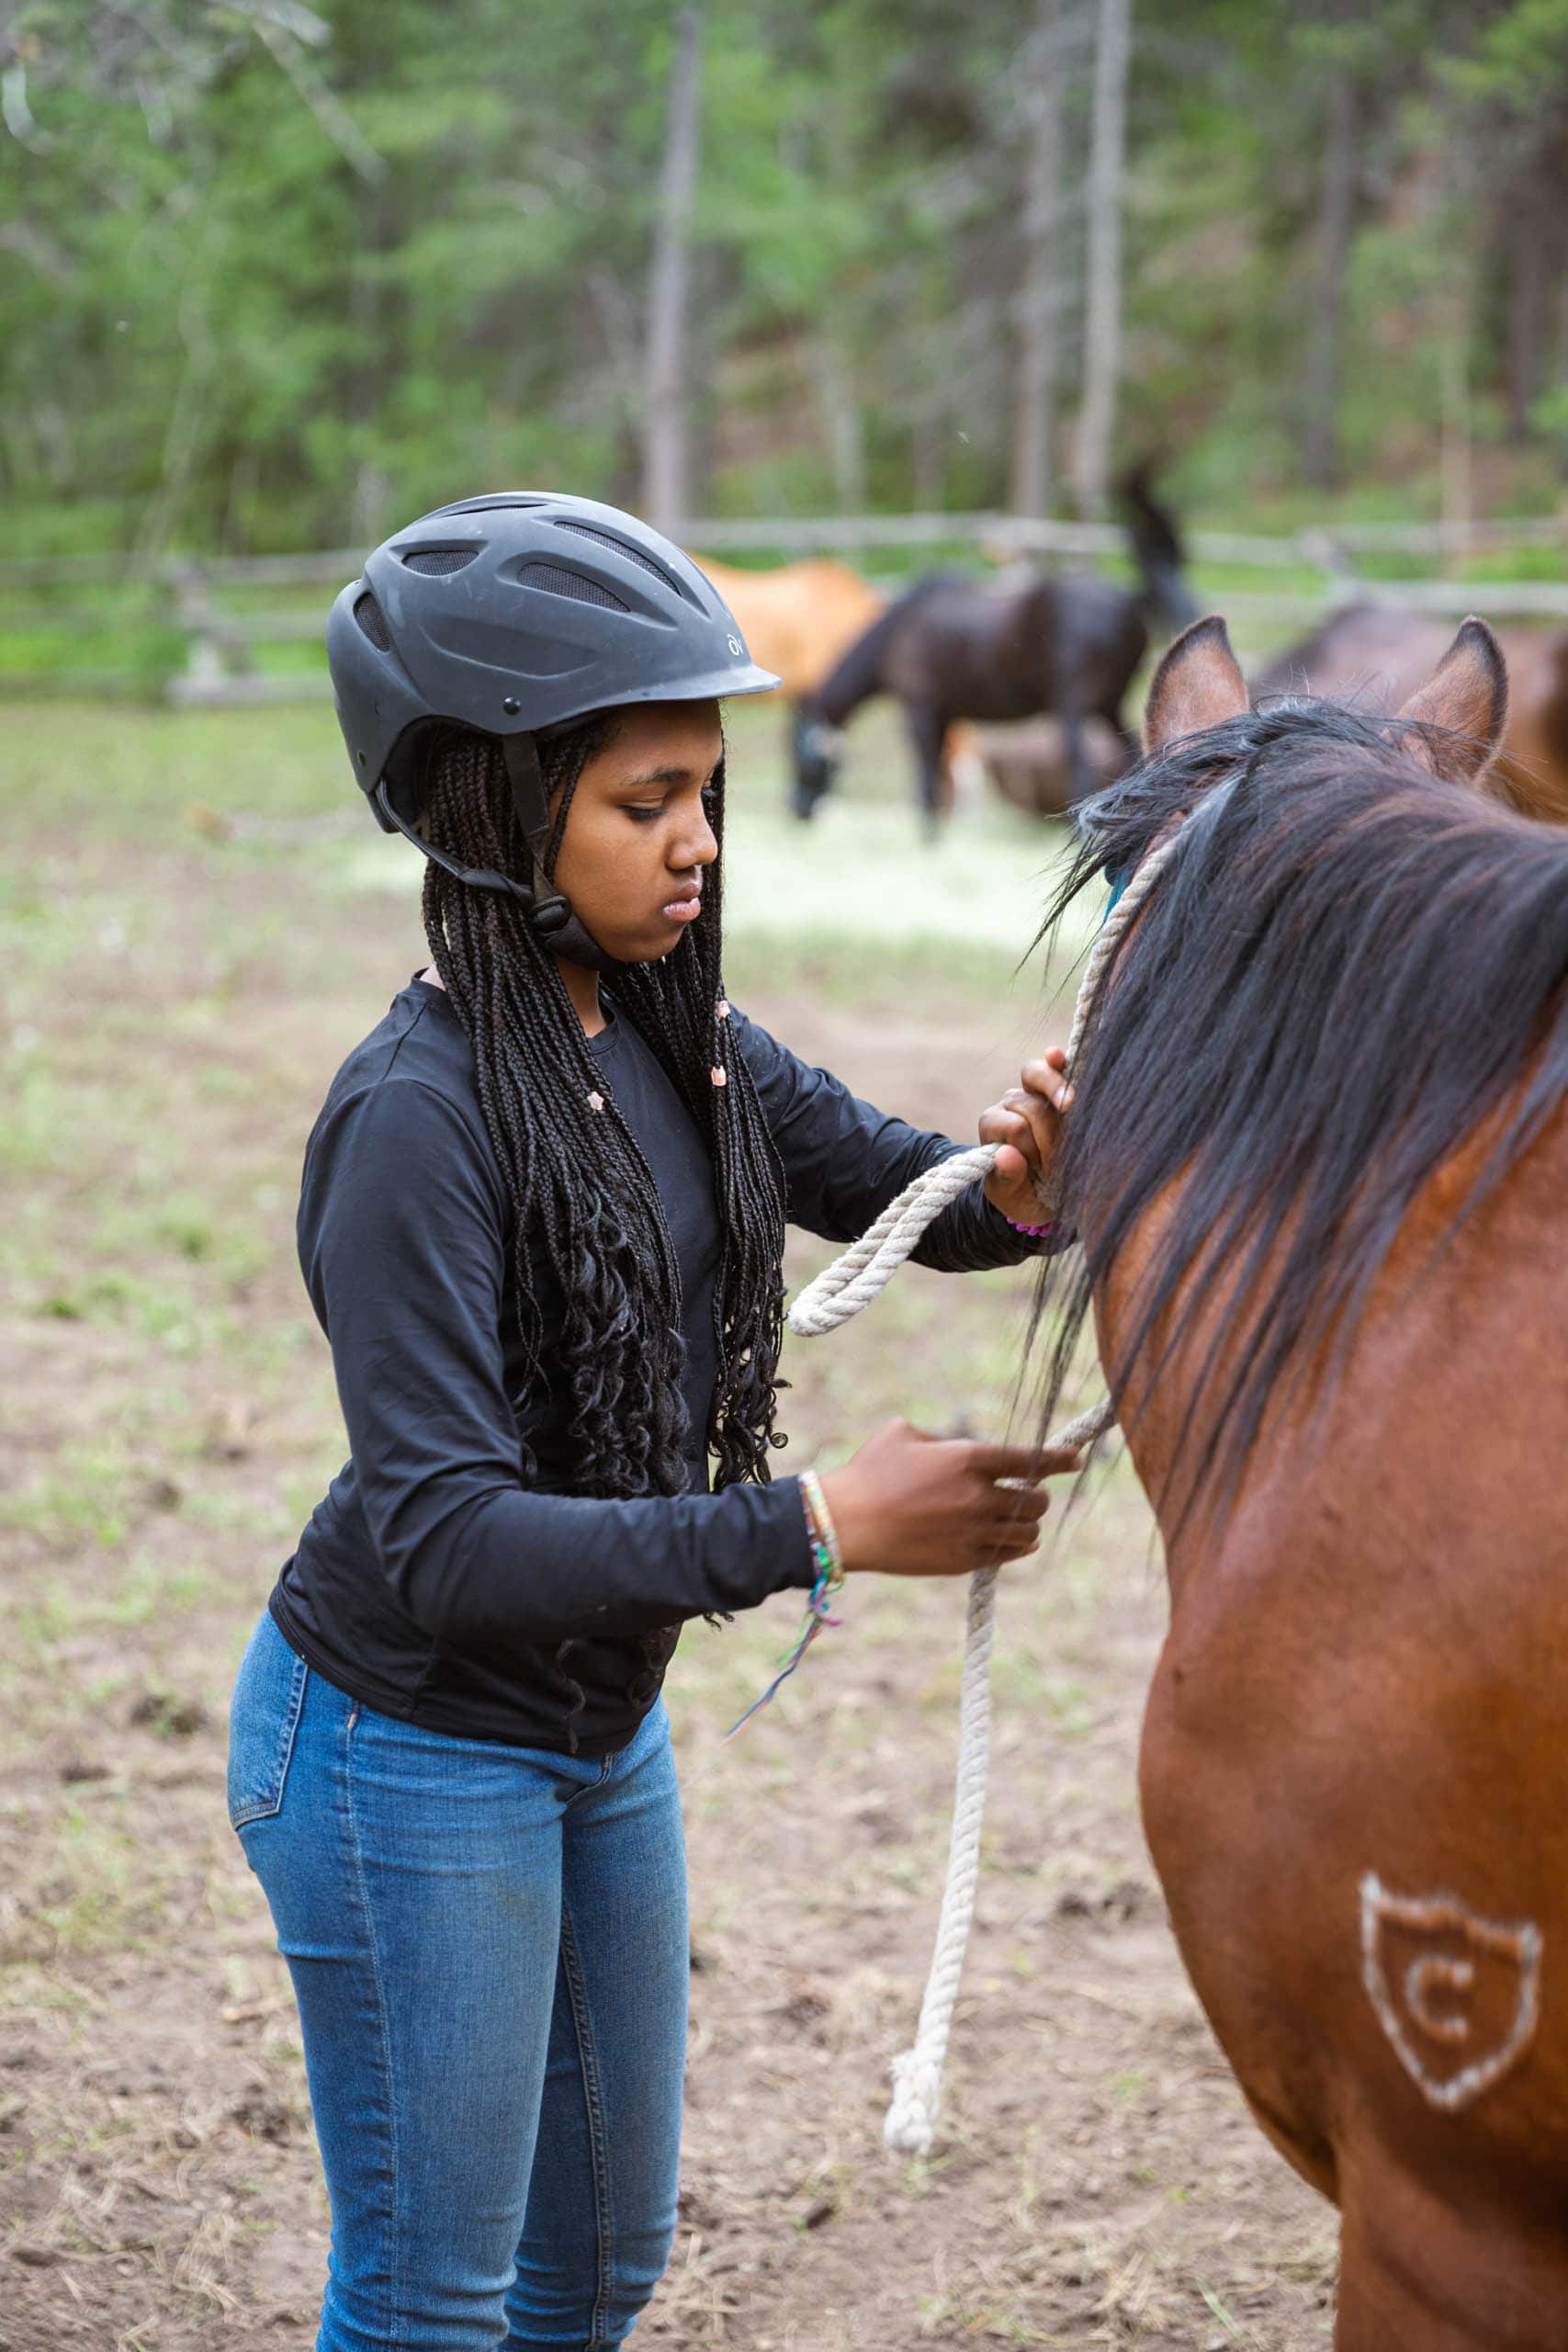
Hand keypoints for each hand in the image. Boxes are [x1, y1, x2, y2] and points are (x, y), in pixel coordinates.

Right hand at [817, 1419, 1081, 1577]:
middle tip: (1027, 1494)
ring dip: (1029, 1524)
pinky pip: (1007, 1556)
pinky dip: (1016, 1547)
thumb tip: (959, 1447)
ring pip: (1027, 1532)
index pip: (1030, 1459)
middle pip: (1035, 1501)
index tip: (1076, 1460)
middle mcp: (977, 1496)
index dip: (1059, 1459)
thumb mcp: (903, 1433)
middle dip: (1037, 1496)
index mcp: (967, 1458)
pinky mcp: (962, 1561)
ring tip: (1020, 1519)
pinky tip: (1012, 1541)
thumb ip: (942, 1437)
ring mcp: (972, 1532)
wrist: (846, 1523)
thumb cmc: (869, 1472)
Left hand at [978, 1048, 1072, 1225]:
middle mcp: (1011, 1103)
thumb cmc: (1025, 1194)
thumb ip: (1006, 1179)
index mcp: (993, 1125)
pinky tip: (1057, 1057)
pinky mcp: (1059, 1085)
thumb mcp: (1011, 1197)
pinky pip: (1054, 1065)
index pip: (1015, 1128)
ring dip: (1060, 1102)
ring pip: (1040, 1079)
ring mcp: (1034, 1091)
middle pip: (1032, 1106)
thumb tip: (1007, 1155)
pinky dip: (1056, 1061)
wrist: (1046, 1192)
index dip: (1033, 1149)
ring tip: (1070, 1111)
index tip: (1044, 1173)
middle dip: (1050, 1137)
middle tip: (1058, 1163)